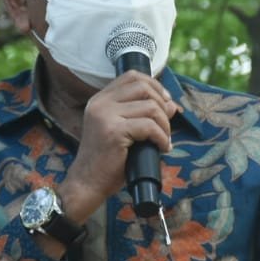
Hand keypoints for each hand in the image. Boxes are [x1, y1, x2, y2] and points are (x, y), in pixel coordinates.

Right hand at [59, 72, 178, 222]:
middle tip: (166, 125)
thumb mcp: (124, 131)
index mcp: (100, 100)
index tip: (165, 102)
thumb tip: (171, 104)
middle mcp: (100, 104)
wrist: (87, 183)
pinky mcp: (114, 132)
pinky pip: (150, 126)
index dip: (154, 85)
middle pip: (143, 87)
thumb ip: (143, 115)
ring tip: (164, 140)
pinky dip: (162, 138)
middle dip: (162, 105)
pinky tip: (162, 148)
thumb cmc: (107, 161)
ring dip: (165, 125)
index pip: (131, 77)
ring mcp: (105, 116)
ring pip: (150, 107)